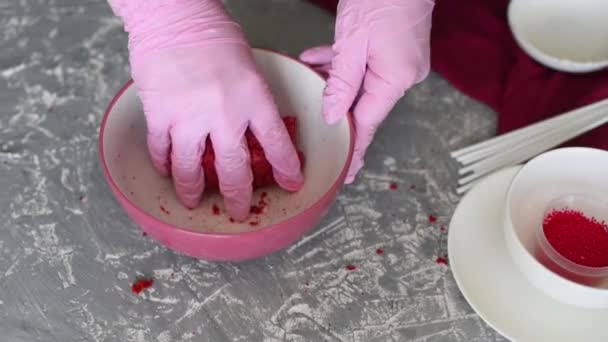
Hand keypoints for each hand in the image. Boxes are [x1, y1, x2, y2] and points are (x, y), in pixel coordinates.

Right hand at [110, 0, 303, 219]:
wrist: (174, 16)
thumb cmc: (214, 34)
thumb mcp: (250, 68)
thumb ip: (252, 101)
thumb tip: (252, 129)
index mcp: (254, 99)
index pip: (277, 145)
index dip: (286, 169)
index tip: (291, 184)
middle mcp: (225, 115)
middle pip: (234, 171)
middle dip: (238, 198)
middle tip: (238, 212)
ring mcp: (190, 118)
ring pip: (191, 171)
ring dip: (193, 192)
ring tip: (194, 202)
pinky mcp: (160, 115)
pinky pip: (161, 151)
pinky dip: (163, 165)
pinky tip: (166, 171)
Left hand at [300, 0, 433, 182]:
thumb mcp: (353, 42)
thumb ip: (341, 82)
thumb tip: (333, 116)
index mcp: (396, 79)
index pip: (368, 123)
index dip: (354, 148)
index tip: (346, 172)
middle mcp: (403, 75)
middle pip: (364, 104)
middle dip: (337, 108)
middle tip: (316, 122)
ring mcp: (401, 62)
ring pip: (361, 83)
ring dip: (336, 83)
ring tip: (310, 78)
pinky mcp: (396, 49)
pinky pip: (366, 65)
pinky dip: (343, 65)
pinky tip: (318, 59)